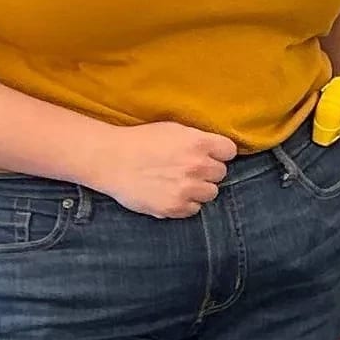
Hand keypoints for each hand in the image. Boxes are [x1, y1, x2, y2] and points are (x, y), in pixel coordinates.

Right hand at [89, 121, 235, 218]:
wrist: (110, 160)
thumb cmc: (140, 141)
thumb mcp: (174, 130)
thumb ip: (199, 140)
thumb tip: (218, 151)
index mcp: (199, 143)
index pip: (229, 151)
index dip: (219, 153)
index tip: (210, 155)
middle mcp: (197, 166)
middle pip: (221, 173)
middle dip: (207, 171)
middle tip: (188, 169)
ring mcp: (187, 189)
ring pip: (211, 193)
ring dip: (199, 189)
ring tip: (179, 183)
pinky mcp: (175, 207)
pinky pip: (194, 209)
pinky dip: (185, 204)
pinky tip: (171, 194)